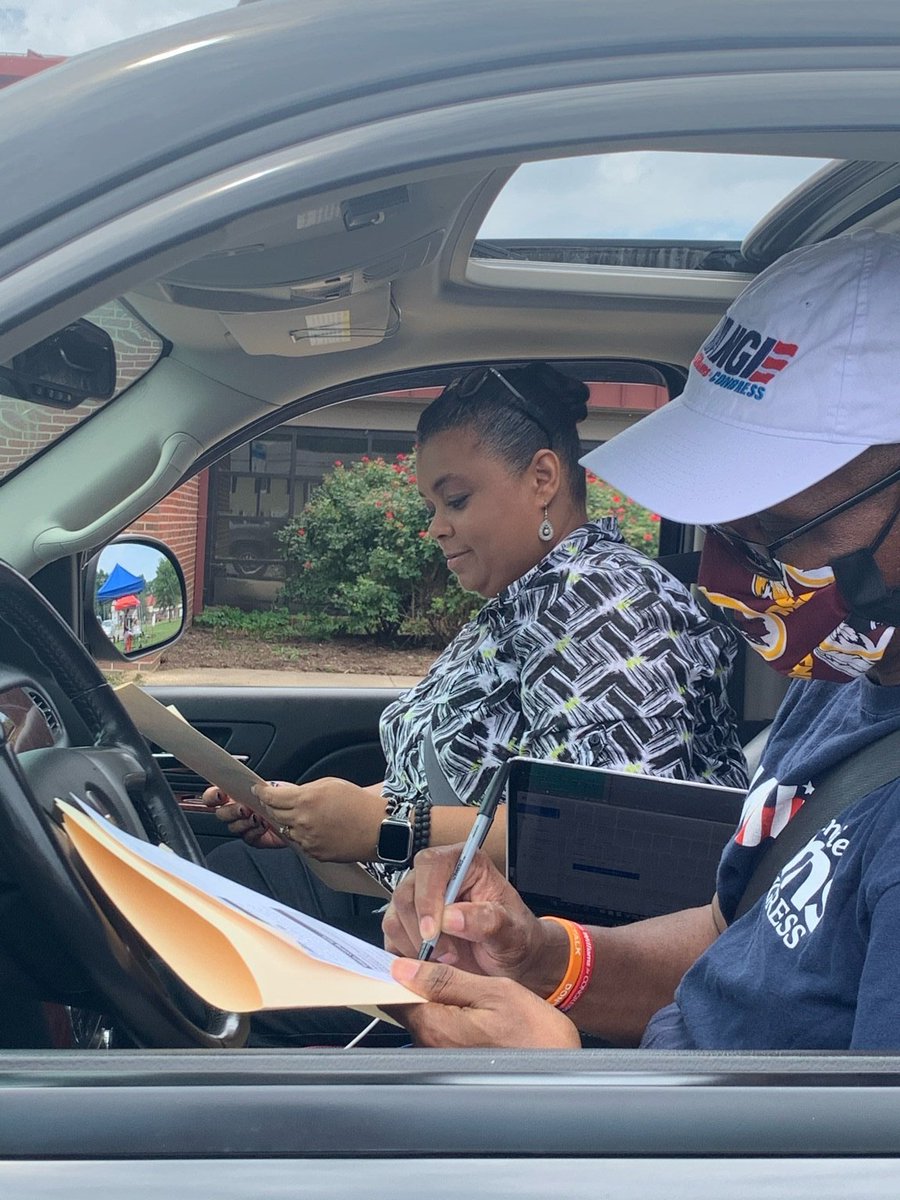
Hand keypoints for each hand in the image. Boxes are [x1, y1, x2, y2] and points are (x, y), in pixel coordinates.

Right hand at [201, 785, 283, 848]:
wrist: (298, 813)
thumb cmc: (284, 797)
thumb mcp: (269, 785)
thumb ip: (253, 785)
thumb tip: (244, 783)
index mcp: (235, 795)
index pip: (214, 796)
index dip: (212, 796)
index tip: (221, 794)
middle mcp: (237, 811)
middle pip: (221, 814)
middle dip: (232, 811)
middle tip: (244, 808)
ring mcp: (244, 826)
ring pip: (233, 827)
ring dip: (245, 821)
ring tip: (258, 816)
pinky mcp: (254, 838)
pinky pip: (248, 837)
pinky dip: (255, 831)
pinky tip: (264, 825)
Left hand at [254, 778, 384, 861]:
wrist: (378, 829)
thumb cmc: (359, 804)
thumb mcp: (330, 784)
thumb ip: (305, 788)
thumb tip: (287, 791)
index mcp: (305, 800)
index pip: (271, 797)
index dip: (262, 793)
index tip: (258, 791)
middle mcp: (302, 821)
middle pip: (274, 813)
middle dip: (273, 806)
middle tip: (278, 801)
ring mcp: (307, 839)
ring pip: (286, 829)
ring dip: (290, 822)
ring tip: (308, 815)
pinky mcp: (314, 853)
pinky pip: (300, 843)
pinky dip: (303, 835)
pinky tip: (318, 828)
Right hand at [382, 845, 556, 985]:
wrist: (514, 960)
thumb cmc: (516, 938)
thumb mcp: (512, 931)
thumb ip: (486, 921)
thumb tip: (451, 917)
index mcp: (465, 863)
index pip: (432, 865)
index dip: (427, 897)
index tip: (433, 931)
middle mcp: (437, 878)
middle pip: (406, 893)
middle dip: (423, 931)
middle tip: (449, 954)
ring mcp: (419, 902)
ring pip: (394, 918)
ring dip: (415, 947)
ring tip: (447, 959)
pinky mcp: (408, 927)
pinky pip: (391, 939)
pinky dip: (406, 957)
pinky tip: (431, 965)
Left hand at [388, 957, 580, 1047]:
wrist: (561, 1071)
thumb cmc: (534, 1036)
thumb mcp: (492, 991)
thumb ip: (444, 979)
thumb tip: (404, 968)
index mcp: (436, 1027)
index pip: (394, 995)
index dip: (398, 970)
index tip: (411, 951)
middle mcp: (432, 1047)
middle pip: (408, 1006)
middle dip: (418, 982)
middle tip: (447, 962)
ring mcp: (441, 1058)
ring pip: (424, 1016)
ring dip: (435, 997)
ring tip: (465, 983)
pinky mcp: (454, 1062)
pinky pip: (439, 1029)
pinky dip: (447, 1012)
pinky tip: (471, 1005)